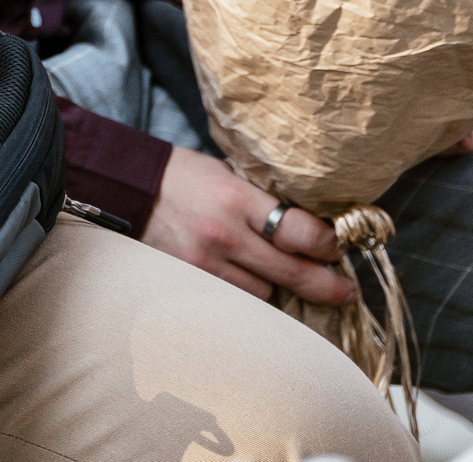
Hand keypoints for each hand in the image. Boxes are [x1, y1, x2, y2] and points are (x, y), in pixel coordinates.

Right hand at [141, 147, 355, 305]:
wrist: (126, 188)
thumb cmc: (182, 175)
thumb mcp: (227, 174)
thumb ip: (262, 200)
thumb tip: (307, 224)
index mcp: (236, 198)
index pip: (300, 232)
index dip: (329, 244)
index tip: (339, 246)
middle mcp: (224, 235)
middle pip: (292, 273)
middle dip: (327, 285)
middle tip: (346, 291)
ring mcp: (206, 263)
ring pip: (266, 294)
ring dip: (281, 288)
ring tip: (289, 280)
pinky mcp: (190, 280)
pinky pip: (236, 299)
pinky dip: (251, 295)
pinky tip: (258, 287)